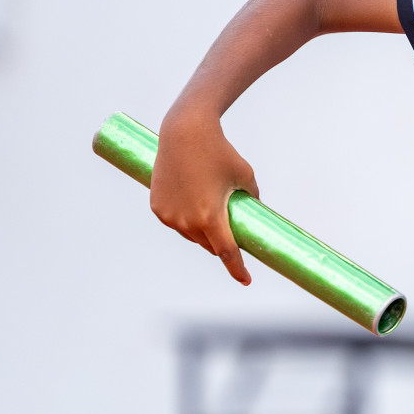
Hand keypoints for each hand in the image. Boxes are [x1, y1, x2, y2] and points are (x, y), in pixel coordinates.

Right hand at [150, 110, 259, 284]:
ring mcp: (169, 216)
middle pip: (209, 246)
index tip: (247, 280)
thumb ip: (252, 198)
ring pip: (191, 236)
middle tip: (234, 235)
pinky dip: (186, 222)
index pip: (227, 253)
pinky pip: (176, 223)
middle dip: (222, 245)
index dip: (237, 269)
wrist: (185, 133)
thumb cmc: (220, 153)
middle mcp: (187, 222)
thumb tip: (255, 213)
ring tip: (213, 217)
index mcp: (211, 217)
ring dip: (203, 234)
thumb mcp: (246, 176)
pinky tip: (193, 210)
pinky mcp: (157, 208)